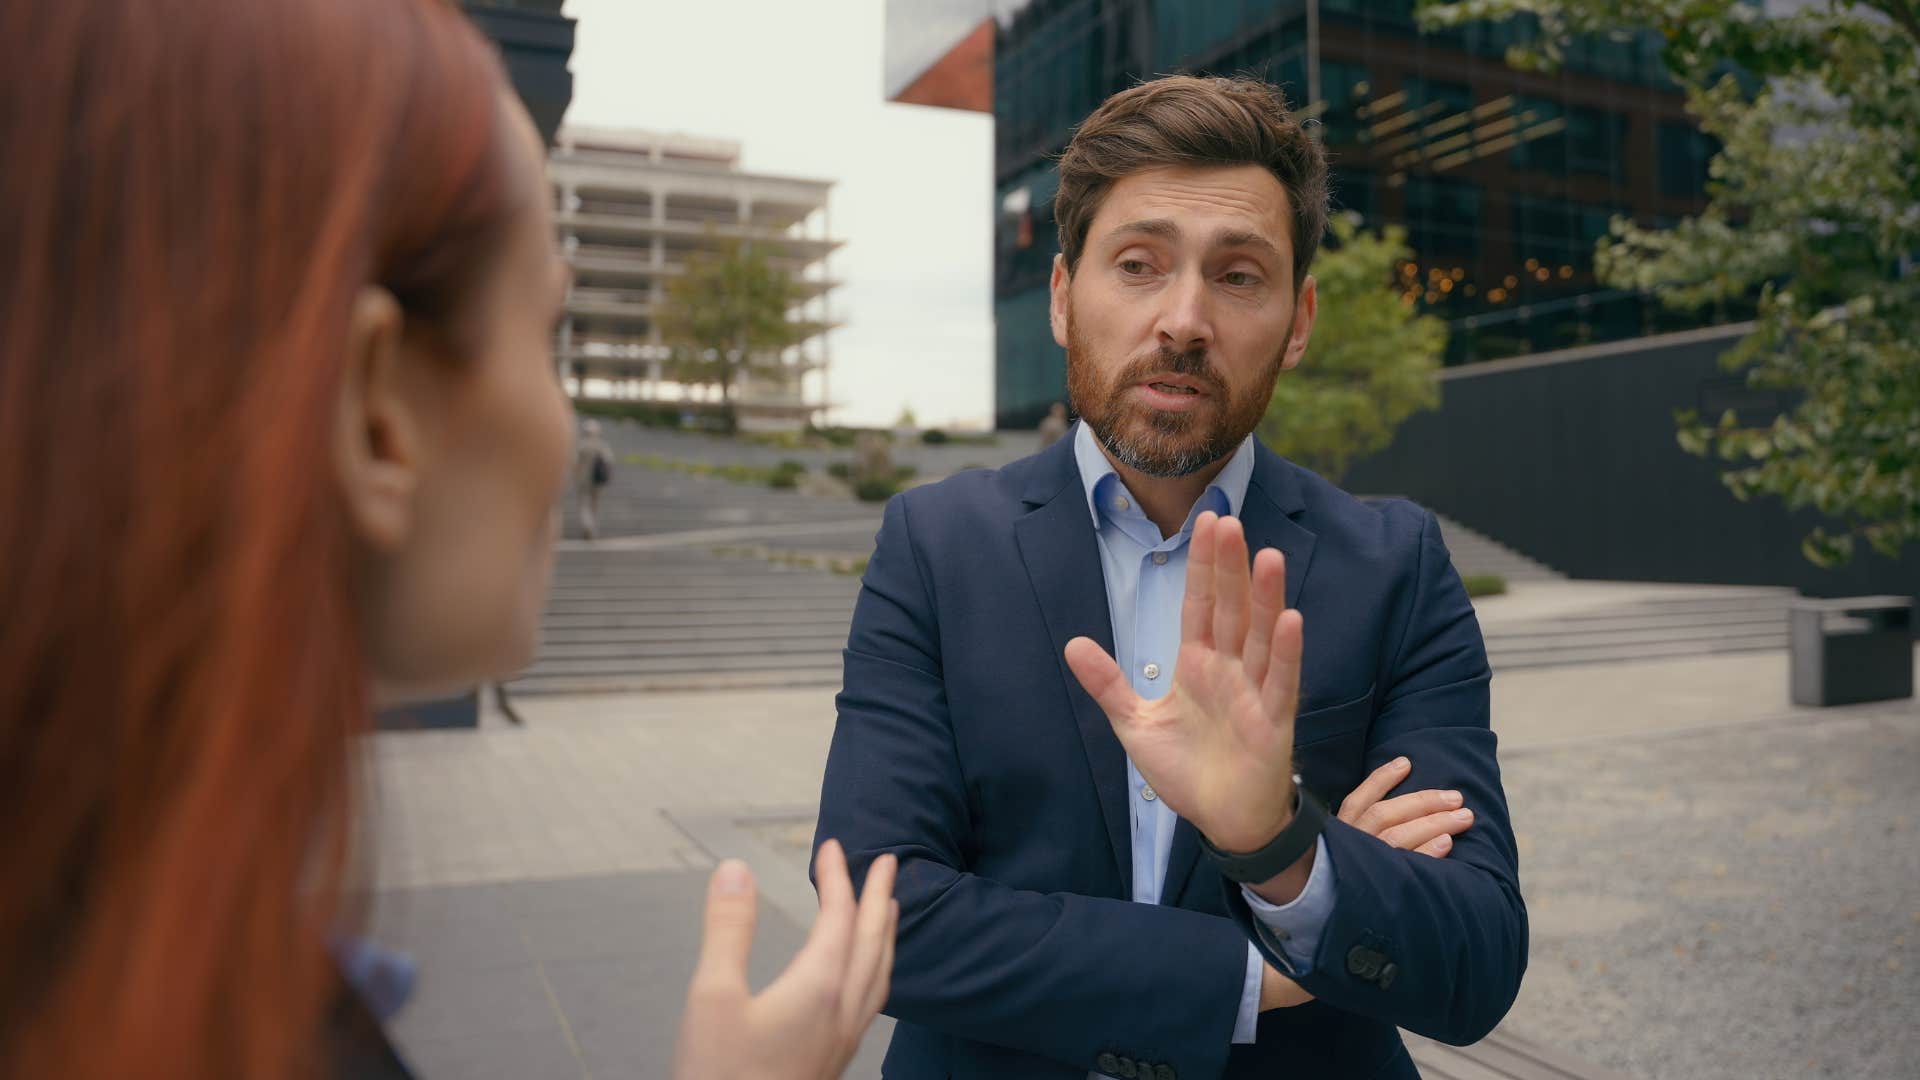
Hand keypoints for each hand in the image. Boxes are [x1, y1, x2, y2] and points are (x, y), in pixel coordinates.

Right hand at [673, 841, 898, 1079]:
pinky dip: (876, 970)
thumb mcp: (712, 997)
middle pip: (873, 941)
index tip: (833, 845)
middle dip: (879, 897)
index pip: (840, 917)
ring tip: (888, 911)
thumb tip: (736, 867)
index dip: (838, 877)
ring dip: (885, 934)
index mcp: (818, 988)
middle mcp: (842, 1011)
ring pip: (879, 974)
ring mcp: (842, 1039)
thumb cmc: (719, 1076)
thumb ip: (728, 930)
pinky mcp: (833, 1061)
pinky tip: (864, 979)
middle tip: (887, 862)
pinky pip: (871, 1001)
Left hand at [1065, 512, 1299, 852]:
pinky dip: (1285, 652)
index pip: (1199, 605)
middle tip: (1228, 519)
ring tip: (1267, 555)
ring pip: (1260, 635)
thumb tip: (1073, 644)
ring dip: (1265, 597)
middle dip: (1228, 567)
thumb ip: (1108, 684)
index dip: (1202, 567)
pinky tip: (1291, 619)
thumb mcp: (1136, 724)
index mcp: (1197, 665)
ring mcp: (1254, 692)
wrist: (1222, 819)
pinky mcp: (1274, 721)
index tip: (1206, 524)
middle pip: (1229, 609)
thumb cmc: (1187, 770)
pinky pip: (1281, 681)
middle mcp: (1229, 669)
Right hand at [1256, 757, 1473, 1009]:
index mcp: (1336, 837)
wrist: (1311, 944)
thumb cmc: (1328, 898)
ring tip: (1463, 818)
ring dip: (1434, 822)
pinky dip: (1427, 853)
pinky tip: (1446, 846)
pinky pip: (1404, 867)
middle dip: (1425, 802)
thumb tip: (1381, 814)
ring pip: (1399, 835)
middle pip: (1387, 814)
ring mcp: (1358, 868)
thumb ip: (1353, 839)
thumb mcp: (1334, 860)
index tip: (1407, 762)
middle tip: (1458, 799)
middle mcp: (1345, 848)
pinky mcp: (1373, 891)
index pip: (1359, 798)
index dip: (1382, 779)